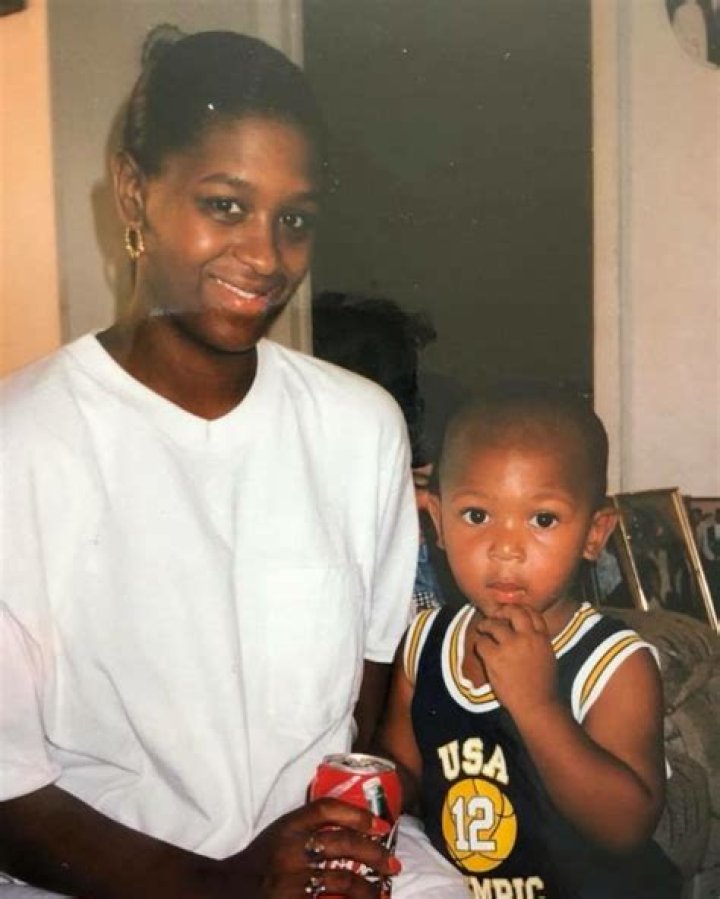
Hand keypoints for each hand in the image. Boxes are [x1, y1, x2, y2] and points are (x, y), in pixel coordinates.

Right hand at [214, 797, 399, 897]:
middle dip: (374, 853)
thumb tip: (353, 825)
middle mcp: (291, 851)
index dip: (357, 813)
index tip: (380, 825)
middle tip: (394, 864)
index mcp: (287, 827)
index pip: (325, 809)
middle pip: (342, 844)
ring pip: (343, 881)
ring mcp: (292, 882)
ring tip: (382, 892)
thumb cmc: (259, 861)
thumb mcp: (279, 834)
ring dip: (368, 888)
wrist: (225, 891)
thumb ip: (307, 828)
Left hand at [472, 605, 557, 719]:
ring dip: (486, 625)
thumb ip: (538, 641)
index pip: (533, 613)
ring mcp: (510, 647)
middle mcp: (527, 638)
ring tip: (482, 628)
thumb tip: (524, 630)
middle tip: (496, 614)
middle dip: (503, 610)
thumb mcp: (548, 656)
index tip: (513, 612)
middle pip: (514, 612)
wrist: (536, 705)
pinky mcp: (495, 658)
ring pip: (494, 625)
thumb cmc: (542, 685)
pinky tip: (482, 649)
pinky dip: (480, 645)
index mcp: (542, 638)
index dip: (521, 609)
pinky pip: (482, 643)